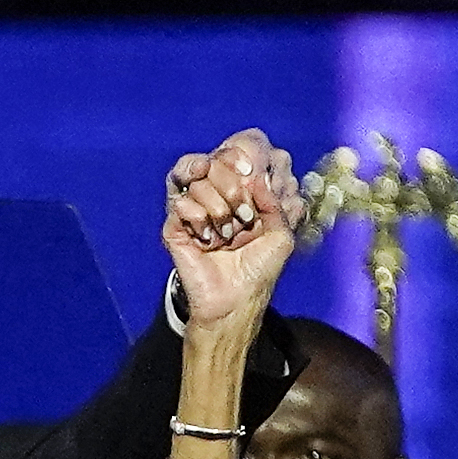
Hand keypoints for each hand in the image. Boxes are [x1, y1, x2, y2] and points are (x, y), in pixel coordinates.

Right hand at [163, 128, 296, 330]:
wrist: (233, 301)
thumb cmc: (258, 270)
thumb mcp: (282, 234)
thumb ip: (275, 202)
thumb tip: (256, 178)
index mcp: (242, 196)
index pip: (237, 157)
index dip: (246, 157)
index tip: (254, 173)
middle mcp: (216, 198)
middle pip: (216, 162)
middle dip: (234, 188)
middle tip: (245, 217)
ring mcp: (194, 211)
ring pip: (197, 181)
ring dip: (219, 208)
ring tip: (227, 234)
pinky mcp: (174, 228)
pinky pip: (180, 204)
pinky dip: (198, 219)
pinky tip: (207, 240)